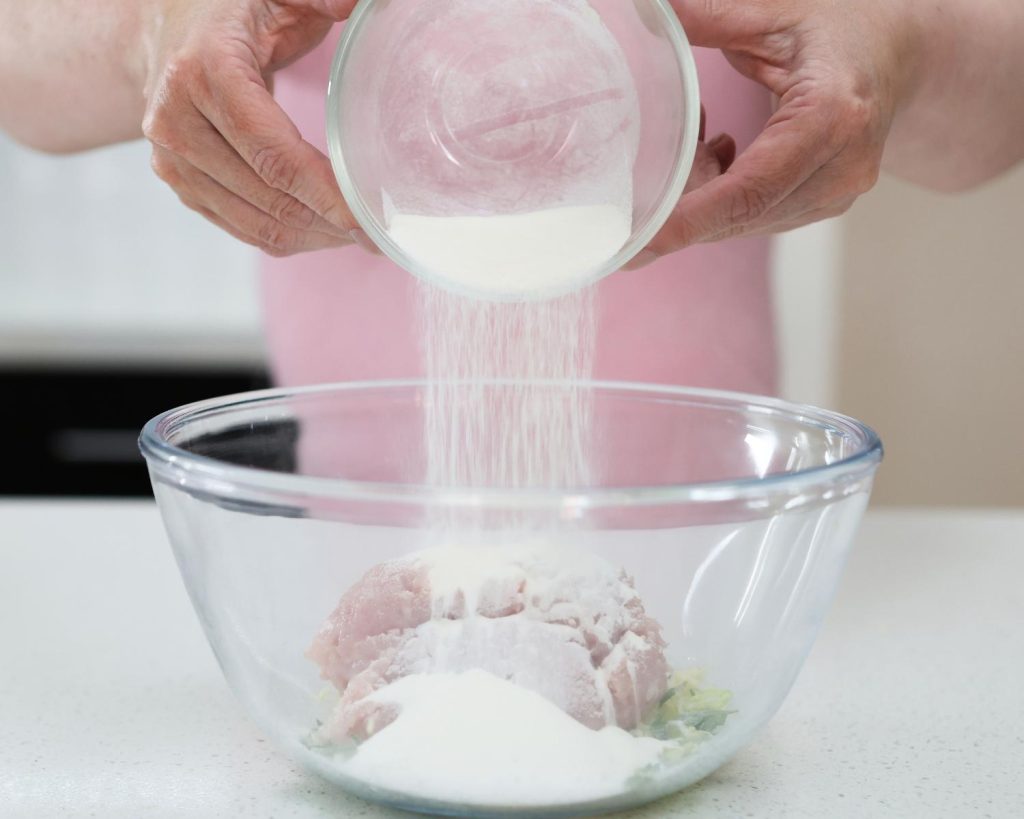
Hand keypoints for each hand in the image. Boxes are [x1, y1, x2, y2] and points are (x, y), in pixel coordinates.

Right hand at [142, 0, 359, 255]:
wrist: (166, 31)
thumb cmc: (236, 9)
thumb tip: (370, 1)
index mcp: (205, 71)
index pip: (273, 153)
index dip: (324, 193)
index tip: (367, 218)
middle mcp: (177, 121)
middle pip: (268, 195)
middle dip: (329, 222)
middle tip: (378, 232)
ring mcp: (172, 159)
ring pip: (257, 222)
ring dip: (313, 237)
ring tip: (356, 235)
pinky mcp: (180, 184)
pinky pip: (242, 228)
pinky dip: (287, 238)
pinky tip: (322, 232)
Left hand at [630, 0, 914, 266]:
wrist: (901, 53)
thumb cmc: (842, 27)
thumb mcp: (775, 10)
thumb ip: (707, 14)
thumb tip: (638, 9)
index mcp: (831, 117)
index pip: (749, 189)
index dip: (692, 219)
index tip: (643, 241)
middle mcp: (840, 169)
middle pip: (738, 213)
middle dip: (680, 204)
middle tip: (640, 174)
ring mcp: (835, 195)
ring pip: (740, 221)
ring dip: (701, 194)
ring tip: (702, 137)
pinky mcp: (823, 206)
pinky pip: (753, 217)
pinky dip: (720, 196)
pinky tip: (720, 152)